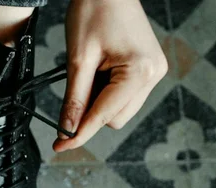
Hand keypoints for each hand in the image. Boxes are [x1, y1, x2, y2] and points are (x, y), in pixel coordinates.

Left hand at [54, 0, 166, 151]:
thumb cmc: (94, 11)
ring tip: (91, 69)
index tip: (60, 147)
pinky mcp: (149, 69)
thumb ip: (74, 99)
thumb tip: (67, 131)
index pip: (104, 115)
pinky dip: (107, 91)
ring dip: (99, 101)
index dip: (79, 132)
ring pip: (119, 110)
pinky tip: (100, 69)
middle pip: (114, 118)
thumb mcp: (78, 59)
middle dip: (90, 111)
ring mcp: (154, 72)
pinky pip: (124, 95)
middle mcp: (153, 74)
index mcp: (140, 71)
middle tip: (76, 82)